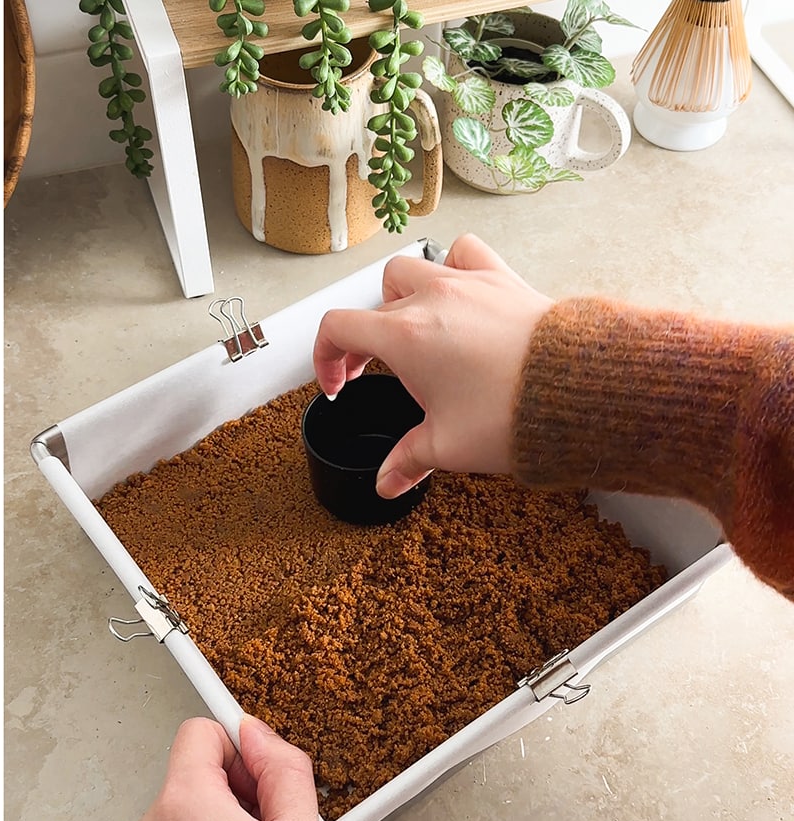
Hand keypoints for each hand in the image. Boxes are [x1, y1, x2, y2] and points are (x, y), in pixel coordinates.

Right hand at [314, 233, 551, 497]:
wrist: (580, 390)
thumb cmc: (514, 412)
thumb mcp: (447, 446)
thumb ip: (407, 461)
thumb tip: (387, 482)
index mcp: (404, 336)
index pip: (337, 327)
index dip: (325, 357)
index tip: (339, 383)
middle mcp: (431, 300)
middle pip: (373, 302)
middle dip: (363, 335)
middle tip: (371, 367)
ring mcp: (468, 284)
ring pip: (412, 269)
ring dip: (401, 296)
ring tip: (411, 326)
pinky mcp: (503, 280)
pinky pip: (465, 252)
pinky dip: (453, 266)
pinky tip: (457, 292)